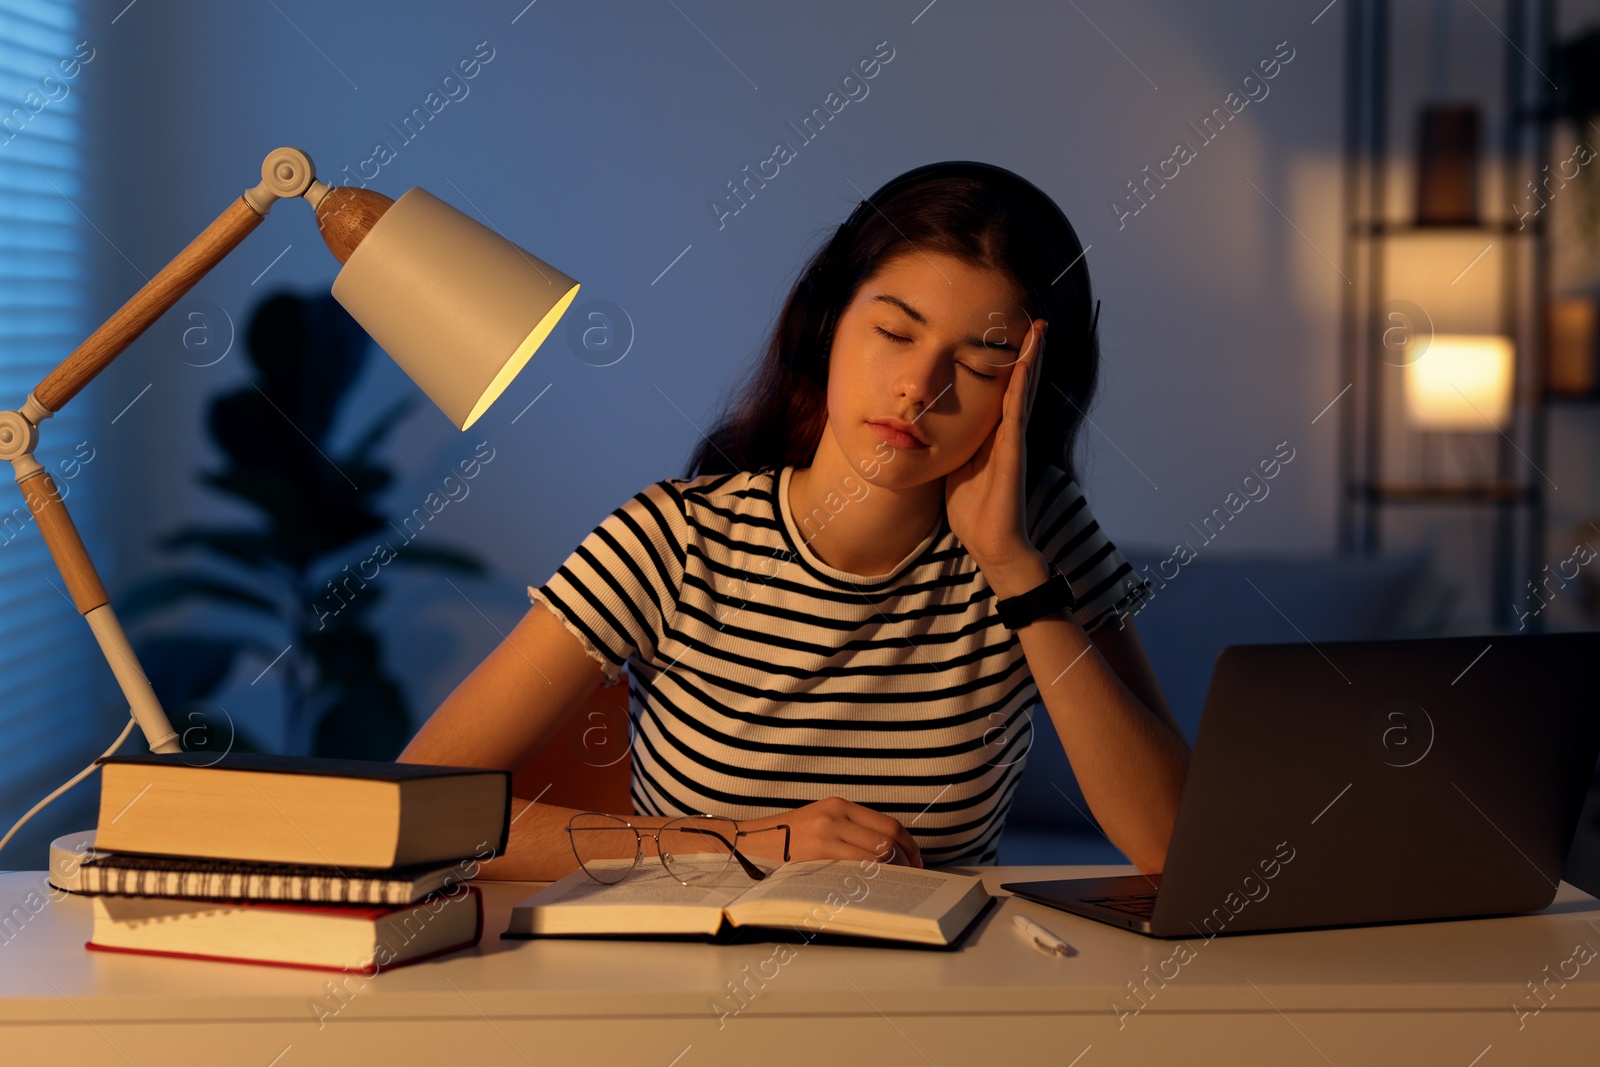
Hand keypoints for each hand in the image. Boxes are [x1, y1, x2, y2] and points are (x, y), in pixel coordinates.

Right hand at [737, 797, 923, 867]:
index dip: (909, 845)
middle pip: (887, 840)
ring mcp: (825, 836)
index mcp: (839, 805)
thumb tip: (888, 851)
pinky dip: (870, 880)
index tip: (916, 859)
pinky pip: (854, 870)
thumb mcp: (820, 820)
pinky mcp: (815, 856)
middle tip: (912, 876)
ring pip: (875, 856)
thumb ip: (850, 828)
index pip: (889, 824)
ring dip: (892, 873)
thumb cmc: (787, 837)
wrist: (749, 842)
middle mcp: (834, 816)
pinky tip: (873, 889)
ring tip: (896, 884)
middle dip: (906, 862)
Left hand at [945, 318, 1046, 570]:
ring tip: (1039, 330)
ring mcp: (1014, 441)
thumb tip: (928, 428)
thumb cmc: (972, 510)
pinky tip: (1026, 364)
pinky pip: (1017, 413)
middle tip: (1036, 321)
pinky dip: (1022, 387)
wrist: (991, 543)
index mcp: (994, 436)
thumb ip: (951, 445)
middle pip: (1021, 385)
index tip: (1010, 336)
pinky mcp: (1014, 452)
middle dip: (1028, 353)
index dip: (1009, 365)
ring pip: (1025, 391)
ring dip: (1032, 359)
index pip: (1004, 392)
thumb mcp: (955, 467)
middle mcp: (1008, 433)